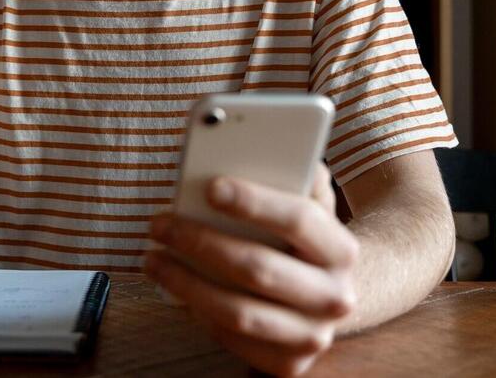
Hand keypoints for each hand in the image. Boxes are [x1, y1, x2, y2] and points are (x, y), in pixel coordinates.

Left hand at [144, 164, 359, 376]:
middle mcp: (335, 297)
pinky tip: (176, 289)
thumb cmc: (303, 239)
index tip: (211, 186)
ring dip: (185, 283)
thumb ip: (294, 172)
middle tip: (160, 224)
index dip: (254, 202)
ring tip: (152, 259)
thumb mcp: (309, 203)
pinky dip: (198, 313)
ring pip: (237, 312)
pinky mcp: (289, 364)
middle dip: (200, 242)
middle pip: (258, 268)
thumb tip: (267, 140)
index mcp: (342, 249)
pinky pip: (232, 339)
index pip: (299, 219)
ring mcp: (312, 336)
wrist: (331, 294)